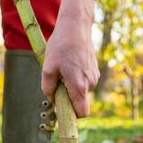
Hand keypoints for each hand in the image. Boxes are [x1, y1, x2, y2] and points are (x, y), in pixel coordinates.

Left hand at [41, 0, 98, 117]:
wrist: (76, 26)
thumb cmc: (60, 46)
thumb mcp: (47, 68)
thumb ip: (48, 88)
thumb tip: (52, 99)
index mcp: (78, 86)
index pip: (81, 113)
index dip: (72, 116)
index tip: (63, 113)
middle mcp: (89, 83)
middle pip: (79, 101)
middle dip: (68, 97)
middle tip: (57, 81)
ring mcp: (94, 76)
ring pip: (80, 90)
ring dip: (71, 85)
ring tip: (63, 67)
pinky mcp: (94, 69)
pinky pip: (84, 80)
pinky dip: (76, 77)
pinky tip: (70, 62)